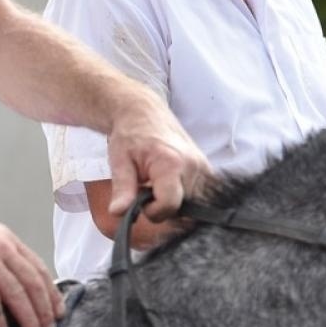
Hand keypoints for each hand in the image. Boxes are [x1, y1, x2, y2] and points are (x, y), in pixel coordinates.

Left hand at [105, 95, 212, 222]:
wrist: (143, 113)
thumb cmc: (131, 135)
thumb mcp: (120, 162)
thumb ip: (122, 189)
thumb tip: (118, 213)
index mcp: (172, 163)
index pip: (169, 206)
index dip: (153, 211)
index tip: (142, 202)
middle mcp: (193, 166)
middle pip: (184, 208)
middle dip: (165, 208)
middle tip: (149, 191)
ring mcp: (203, 167)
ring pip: (195, 205)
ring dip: (177, 203)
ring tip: (160, 186)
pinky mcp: (207, 168)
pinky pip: (201, 195)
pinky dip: (186, 196)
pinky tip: (172, 185)